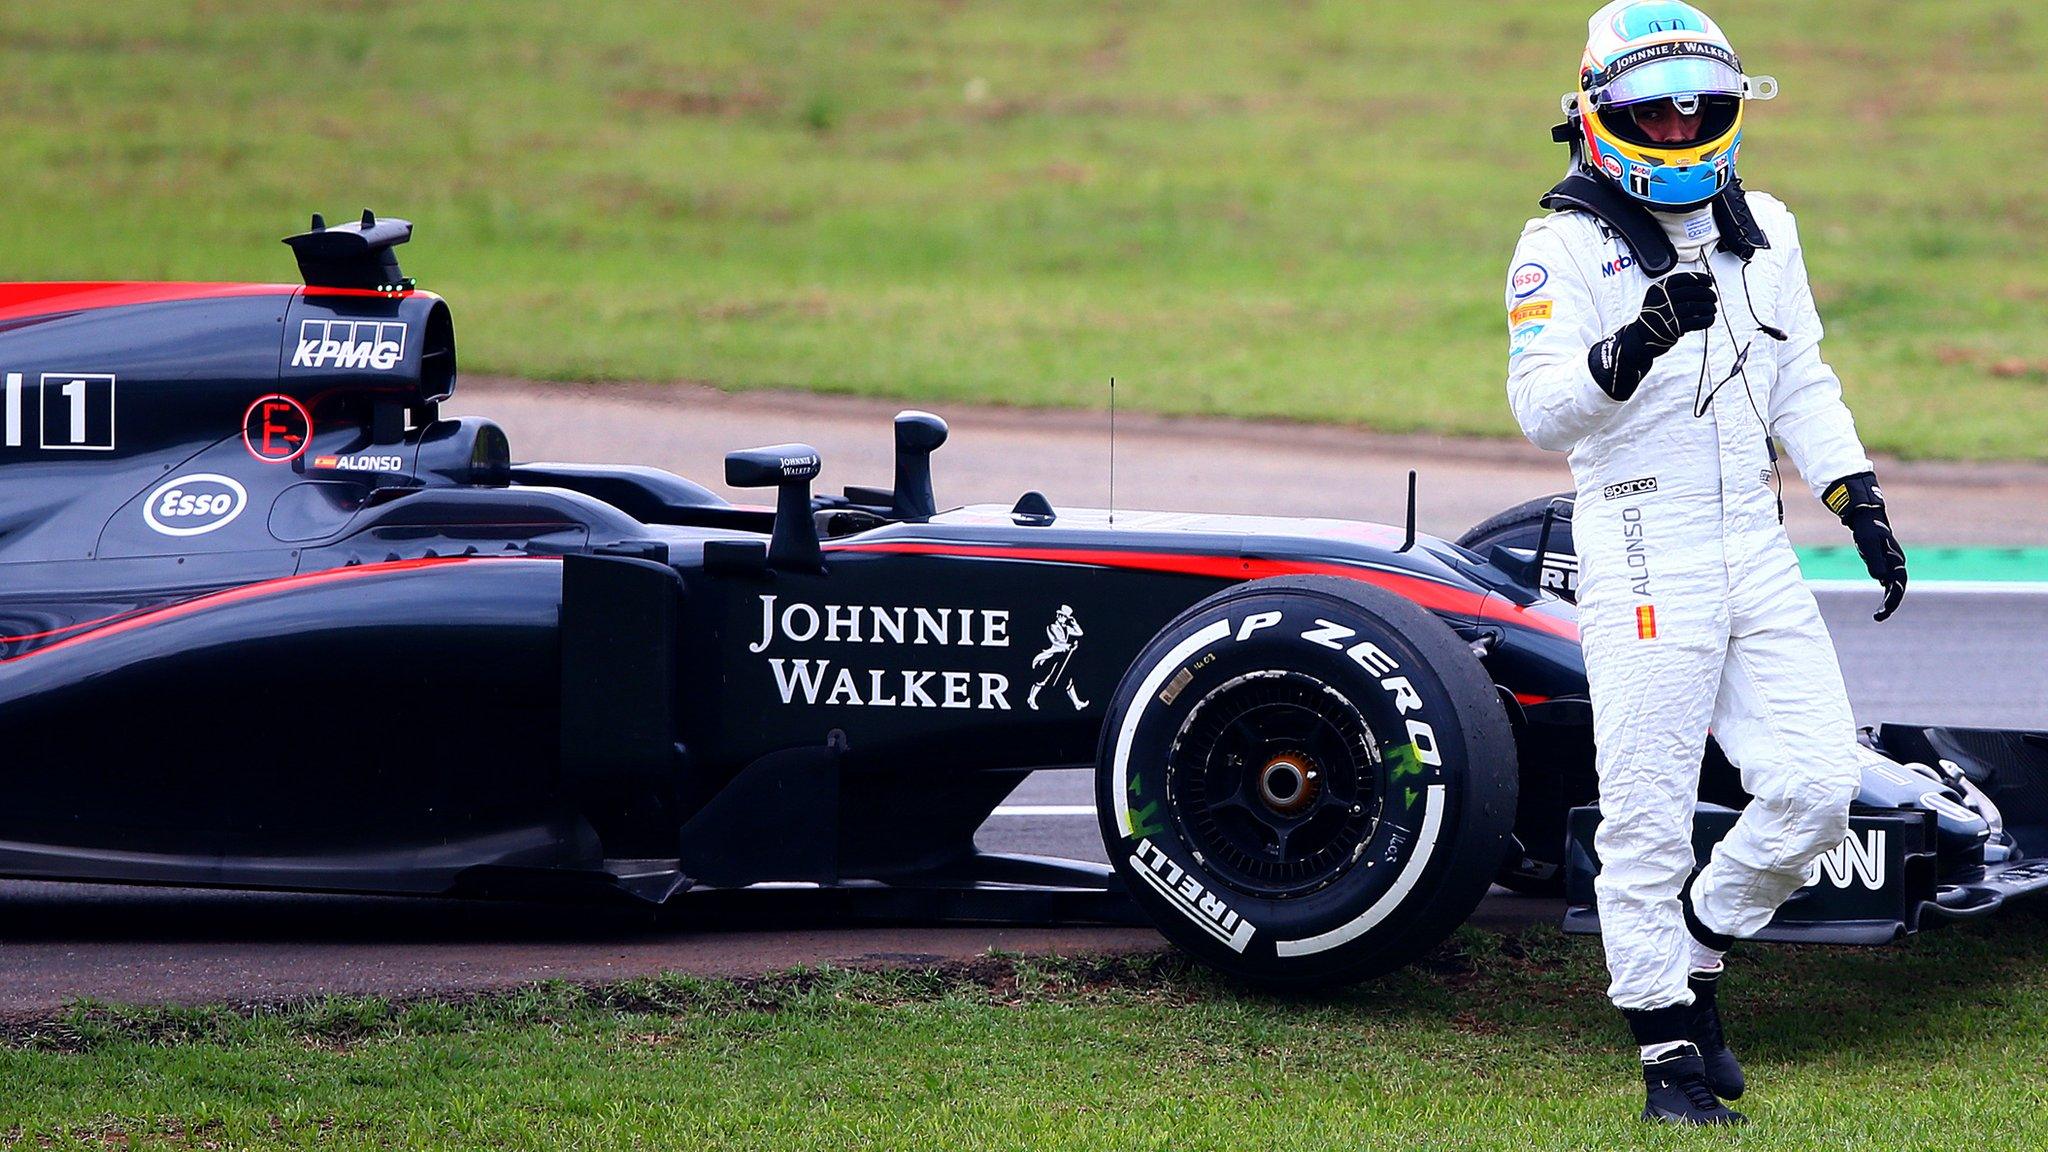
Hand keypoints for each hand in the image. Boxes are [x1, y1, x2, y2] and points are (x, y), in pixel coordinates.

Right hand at [1630, 272, 1718, 353]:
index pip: (1684, 278)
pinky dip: (1706, 320)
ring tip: (1712, 309)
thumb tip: (1701, 286)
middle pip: (1692, 292)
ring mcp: (1668, 313)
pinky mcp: (1674, 328)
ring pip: (1696, 306)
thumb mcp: (1656, 297)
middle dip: (1708, 294)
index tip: (1709, 282)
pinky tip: (1710, 319)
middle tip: (1713, 297)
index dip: (1700, 279)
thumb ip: (1673, 290)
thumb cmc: (1653, 316)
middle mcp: (1662, 299)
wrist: (1642, 337)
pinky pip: (1696, 322)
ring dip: (1708, 307)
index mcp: (1659, 288)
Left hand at [1824, 472, 1907, 620]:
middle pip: (1897, 587)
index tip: (1884, 612)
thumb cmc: (1866, 529)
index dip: (1892, 600)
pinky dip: (1886, 590)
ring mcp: (1891, 562)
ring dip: (1889, 599)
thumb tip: (1881, 580)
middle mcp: (1896, 562)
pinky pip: (1888, 580)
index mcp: (1896, 560)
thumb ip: (1874, 561)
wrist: (1866, 515)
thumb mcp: (1868, 545)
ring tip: (1879, 615)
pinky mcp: (1884, 561)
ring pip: (1893, 585)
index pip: (1898, 585)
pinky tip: (1882, 598)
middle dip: (1891, 603)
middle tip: (1879, 618)